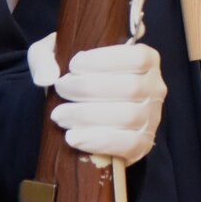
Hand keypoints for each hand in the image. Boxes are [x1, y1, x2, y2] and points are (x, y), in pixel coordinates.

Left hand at [27, 33, 165, 162]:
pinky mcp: (143, 143)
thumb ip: (45, 57)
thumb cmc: (77, 77)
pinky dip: (99, 141)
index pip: (137, 57)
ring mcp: (152, 117)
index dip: (106, 60)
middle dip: (89, 89)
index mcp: (146, 59)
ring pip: (128, 116)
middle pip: (130, 87)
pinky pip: (128, 144)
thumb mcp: (58, 56)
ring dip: (89, 116)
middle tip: (60, 89)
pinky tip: (74, 138)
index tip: (73, 65)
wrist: (82, 111)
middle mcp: (155, 87)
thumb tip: (46, 77)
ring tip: (60, 115)